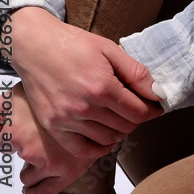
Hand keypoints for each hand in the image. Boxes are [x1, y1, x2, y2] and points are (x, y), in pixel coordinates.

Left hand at [0, 82, 106, 193]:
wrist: (93, 95)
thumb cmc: (54, 91)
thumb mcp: (16, 93)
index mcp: (17, 128)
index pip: (2, 143)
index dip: (11, 137)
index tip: (21, 130)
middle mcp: (30, 146)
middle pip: (17, 157)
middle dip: (25, 149)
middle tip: (38, 137)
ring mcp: (48, 161)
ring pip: (27, 176)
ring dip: (31, 168)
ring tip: (44, 153)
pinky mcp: (65, 172)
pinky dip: (34, 192)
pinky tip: (35, 185)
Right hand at [7, 7, 162, 155]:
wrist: (36, 46)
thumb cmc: (73, 44)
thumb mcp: (109, 49)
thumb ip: (136, 72)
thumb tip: (157, 91)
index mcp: (102, 86)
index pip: (138, 112)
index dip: (152, 110)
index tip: (156, 106)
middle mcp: (85, 107)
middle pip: (124, 126)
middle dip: (137, 118)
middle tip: (138, 108)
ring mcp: (67, 119)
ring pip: (106, 139)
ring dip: (119, 131)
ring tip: (121, 118)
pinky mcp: (53, 126)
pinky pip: (81, 149)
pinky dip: (97, 147)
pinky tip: (105, 137)